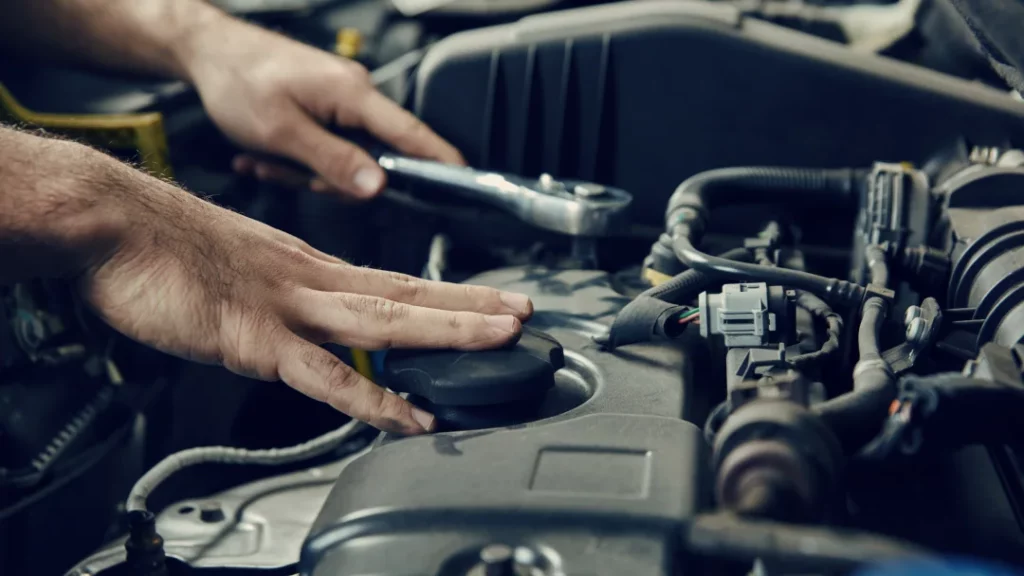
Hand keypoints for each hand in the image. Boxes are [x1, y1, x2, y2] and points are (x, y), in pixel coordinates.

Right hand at [65, 149, 529, 434]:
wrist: (112, 223)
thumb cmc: (164, 246)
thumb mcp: (239, 270)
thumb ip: (276, 300)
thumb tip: (299, 326)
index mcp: (308, 268)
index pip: (395, 283)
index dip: (449, 295)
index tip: (490, 300)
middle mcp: (310, 282)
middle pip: (408, 295)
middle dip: (473, 305)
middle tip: (526, 310)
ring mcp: (288, 310)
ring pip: (386, 323)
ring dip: (449, 330)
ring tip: (501, 335)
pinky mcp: (255, 339)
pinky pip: (325, 377)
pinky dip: (372, 399)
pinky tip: (408, 416)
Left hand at [183, 19, 463, 197]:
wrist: (205, 50)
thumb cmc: (237, 79)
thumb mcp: (283, 133)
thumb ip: (333, 162)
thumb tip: (376, 187)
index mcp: (354, 95)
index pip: (412, 134)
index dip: (440, 161)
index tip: (464, 181)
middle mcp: (355, 94)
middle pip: (373, 158)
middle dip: (332, 178)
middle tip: (291, 172)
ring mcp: (340, 100)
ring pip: (344, 157)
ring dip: (306, 169)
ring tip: (268, 159)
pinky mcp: (324, 105)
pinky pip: (326, 145)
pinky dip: (297, 157)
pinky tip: (265, 154)